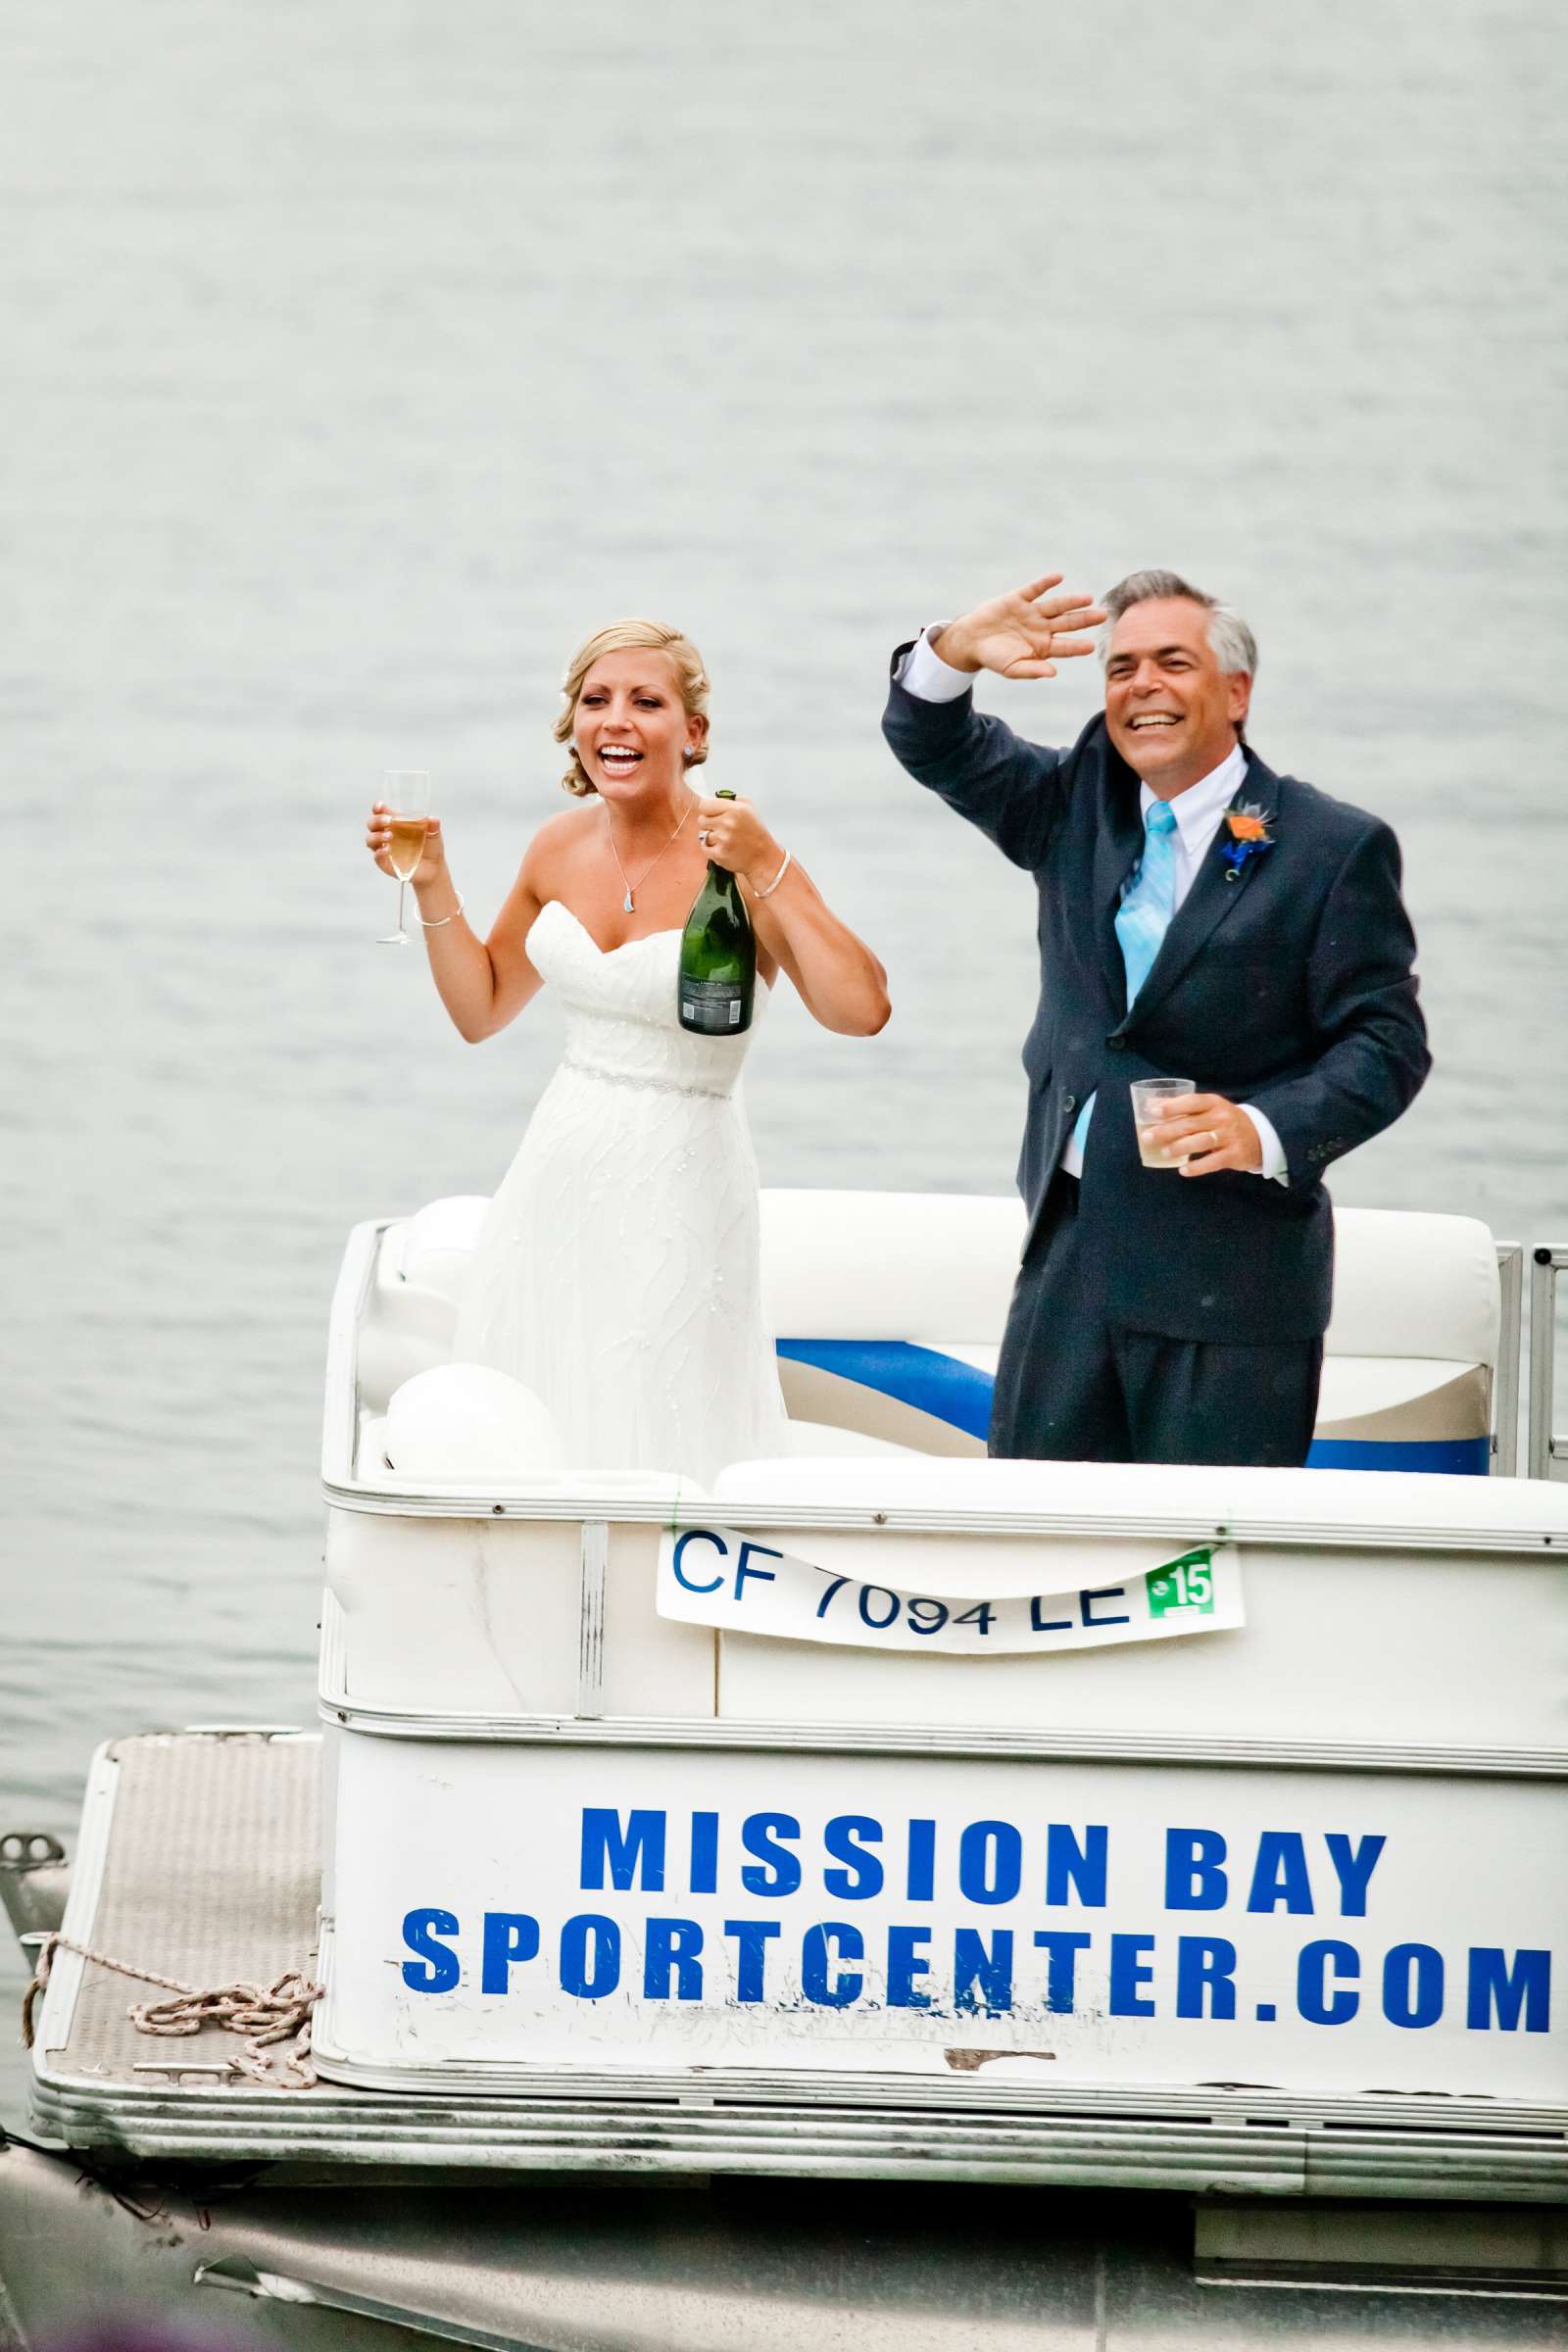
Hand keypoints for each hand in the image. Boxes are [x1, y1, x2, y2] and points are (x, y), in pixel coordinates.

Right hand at [366, 802, 445, 886]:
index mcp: (395, 823)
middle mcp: (385, 834)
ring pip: (370, 840)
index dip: (378, 808)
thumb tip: (434, 819)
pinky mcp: (385, 862)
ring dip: (377, 836)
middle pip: (372, 824)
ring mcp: (383, 848)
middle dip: (377, 820)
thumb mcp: (434, 835)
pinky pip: (377, 856)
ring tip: (390, 836)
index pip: (381, 813)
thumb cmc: (431, 847)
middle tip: (388, 821)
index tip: (380, 806)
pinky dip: (380, 852)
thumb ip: (433, 826)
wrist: (433, 868)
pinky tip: (388, 850)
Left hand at [694, 794, 783, 893]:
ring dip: (711, 837)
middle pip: (701, 820)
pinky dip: (711, 849)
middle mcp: (728, 823)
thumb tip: (717, 797)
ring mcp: (723, 840)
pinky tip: (723, 848)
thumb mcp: (751, 810)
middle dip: (709, 824)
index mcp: (735, 809)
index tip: (711, 813)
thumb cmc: (757, 834)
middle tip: (719, 828)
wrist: (764, 858)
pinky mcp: (719, 854)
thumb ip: (734, 800)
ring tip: (725, 840)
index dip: (707, 809)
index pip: (704, 805)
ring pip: (703, 835)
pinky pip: (704, 848)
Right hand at [932, 573, 1106, 679]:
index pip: (1065, 646)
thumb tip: (1053, 672)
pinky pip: (1034, 589)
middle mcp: (1042, 628)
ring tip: (1088, 598)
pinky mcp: (1019, 598)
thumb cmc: (994, 658)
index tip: (1091, 646)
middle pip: (1068, 622)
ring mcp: (1032, 612)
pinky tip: (1058, 577)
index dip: (1077, 646)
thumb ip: (1032, 670)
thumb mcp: (1012, 668)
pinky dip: (1045, 583)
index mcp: (1043, 647)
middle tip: (1103, 616)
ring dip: (1071, 601)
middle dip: (1085, 619)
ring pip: (1056, 606)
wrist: (972, 640)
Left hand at [1147, 1093, 1262, 1177]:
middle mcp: (1222, 1118)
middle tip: (1148, 1137)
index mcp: (1213, 1103)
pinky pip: (1212, 1162)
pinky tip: (1183, 1170)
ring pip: (1200, 1142)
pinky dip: (1197, 1167)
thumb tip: (1150, 1106)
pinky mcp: (1234, 1155)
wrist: (1260, 1135)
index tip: (1153, 1112)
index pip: (1191, 1102)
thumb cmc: (1225, 1120)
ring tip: (1164, 1153)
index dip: (1172, 1106)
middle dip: (1167, 1131)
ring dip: (1180, 1148)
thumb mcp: (1210, 1109)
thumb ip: (1184, 1108)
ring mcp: (1229, 1136)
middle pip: (1191, 1124)